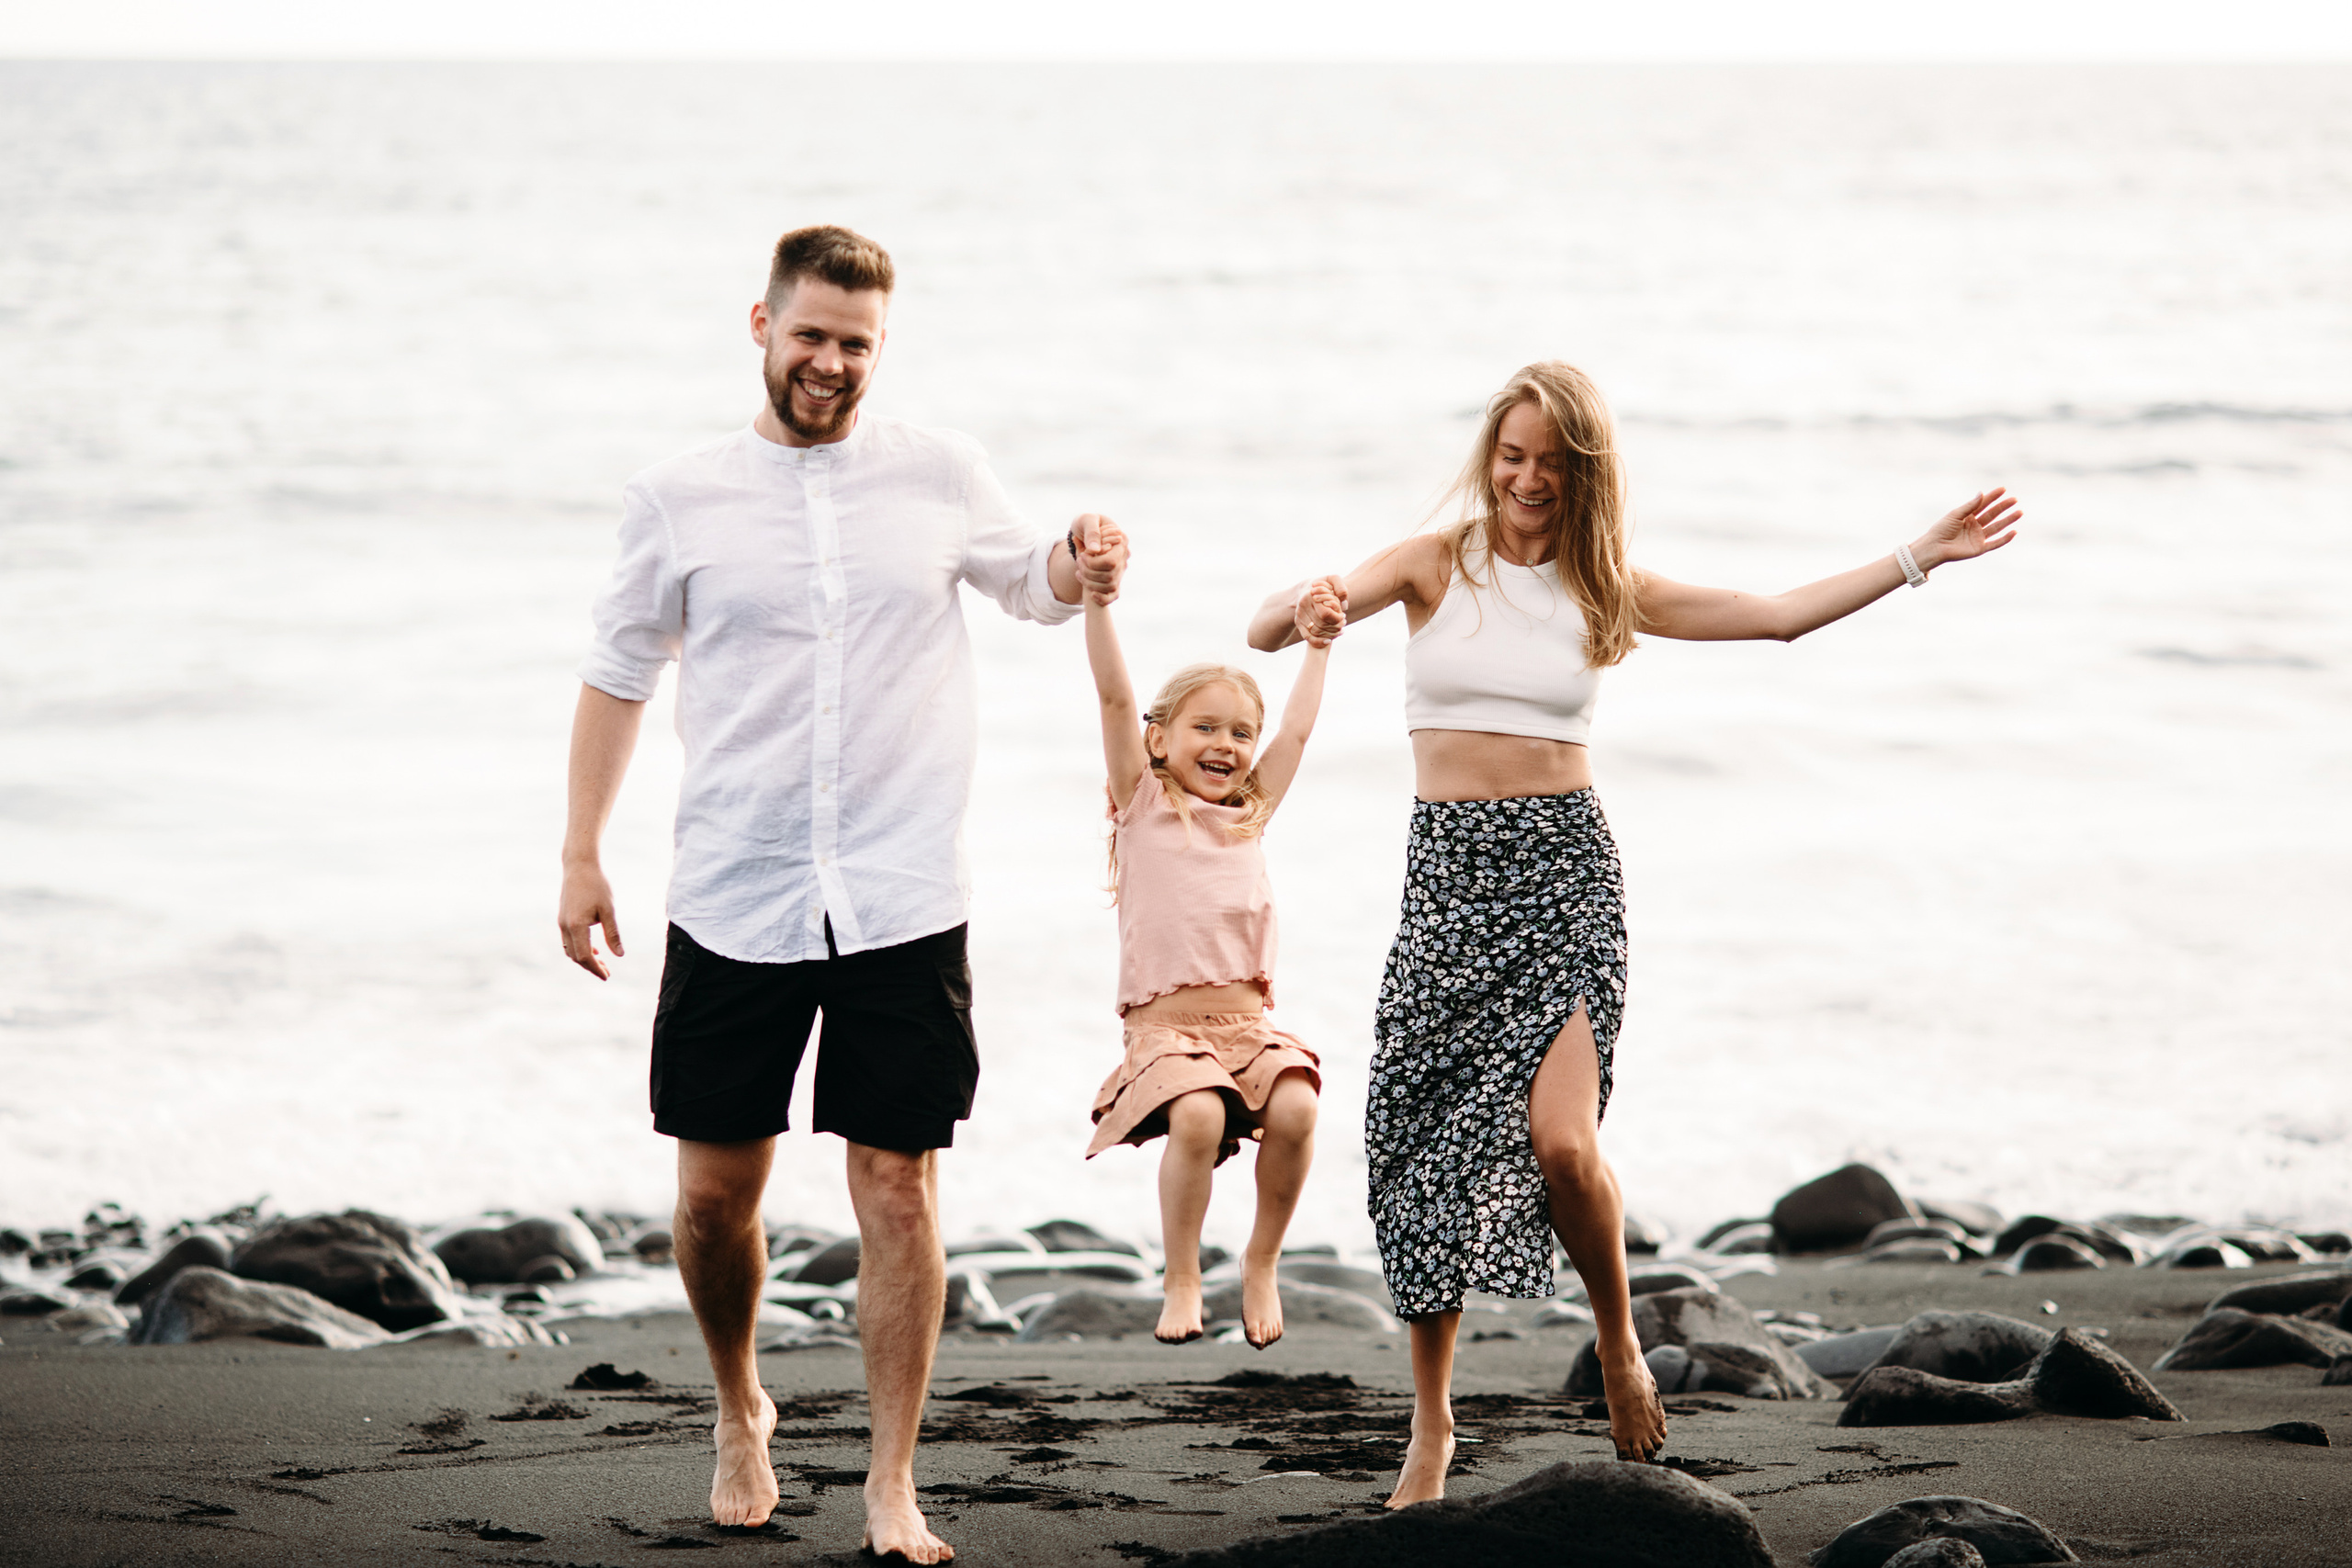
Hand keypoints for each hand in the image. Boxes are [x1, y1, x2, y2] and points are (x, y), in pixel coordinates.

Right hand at [559, 863, 623, 979]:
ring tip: (601, 961)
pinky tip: (594, 948)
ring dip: (584, 958)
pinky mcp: (562, 918)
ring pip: (570, 950)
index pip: (585, 956)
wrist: (579, 867)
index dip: (595, 968)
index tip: (607, 975)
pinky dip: (579, 948)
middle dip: (590, 966)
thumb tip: (619, 955)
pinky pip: (568, 941)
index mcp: (577, 926)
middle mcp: (565, 927)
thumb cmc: (597, 886)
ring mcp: (562, 922)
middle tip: (607, 972)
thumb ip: (613, 934)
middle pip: (575, 956)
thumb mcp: (608, 910)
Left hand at [1073, 513, 1127, 605]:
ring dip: (1090, 583)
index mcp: (1121, 541)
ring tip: (1078, 571)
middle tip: (1078, 562)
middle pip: (1109, 575)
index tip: (1082, 556)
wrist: (1083, 529)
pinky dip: (1102, 598)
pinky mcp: (1114, 578)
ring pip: (1110, 586)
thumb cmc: (1084, 523)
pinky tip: (1090, 594)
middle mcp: (1124, 556)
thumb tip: (1095, 550)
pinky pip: (1113, 596)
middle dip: (1089, 572)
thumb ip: (1091, 533)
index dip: (1093, 563)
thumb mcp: (1086, 521)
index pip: (1110, 562)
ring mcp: (1120, 568)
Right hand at [1293, 574, 1346, 645]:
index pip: (1326, 614)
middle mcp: (1302, 606)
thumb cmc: (1322, 584)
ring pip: (1316, 632)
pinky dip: (1318, 642)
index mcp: (1311, 596)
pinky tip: (1328, 641)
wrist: (1304, 589)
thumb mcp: (1333, 579)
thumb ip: (1341, 588)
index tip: (1343, 616)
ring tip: (1339, 631)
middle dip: (1335, 627)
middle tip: (1343, 624)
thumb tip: (1344, 605)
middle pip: (1321, 625)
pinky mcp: (1297, 622)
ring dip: (1330, 634)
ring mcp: (1299, 615)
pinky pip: (1307, 636)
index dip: (1337, 618)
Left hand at [1914, 488, 2021, 570]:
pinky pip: (1995, 543)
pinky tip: (2014, 532)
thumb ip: (1970, 506)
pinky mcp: (1979, 548)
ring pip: (1997, 527)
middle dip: (2003, 507)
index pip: (1983, 504)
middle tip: (2014, 499)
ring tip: (2019, 512)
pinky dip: (2004, 539)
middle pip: (1992, 514)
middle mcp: (1975, 526)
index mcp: (1968, 516)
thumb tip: (1982, 493)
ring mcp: (1978, 537)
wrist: (1934, 547)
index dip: (1993, 497)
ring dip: (2008, 520)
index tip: (2003, 489)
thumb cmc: (1941, 529)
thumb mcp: (1955, 514)